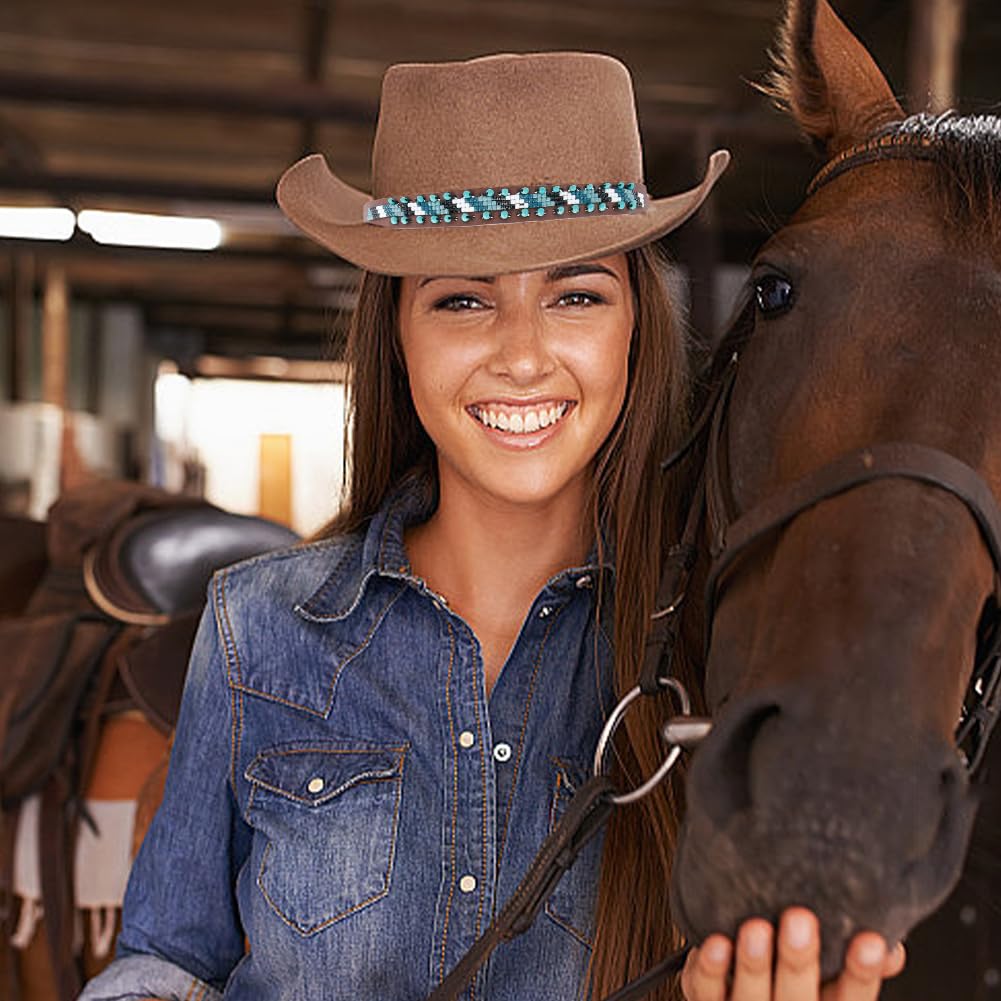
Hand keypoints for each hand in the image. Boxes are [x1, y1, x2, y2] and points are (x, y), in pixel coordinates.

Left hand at [680, 908, 906, 1000]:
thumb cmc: (798, 986)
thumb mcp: (834, 982)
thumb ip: (861, 964)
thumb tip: (890, 945)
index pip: (852, 999)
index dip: (862, 973)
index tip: (871, 940)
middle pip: (798, 999)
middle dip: (798, 962)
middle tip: (799, 919)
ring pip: (752, 998)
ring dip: (754, 965)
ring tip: (755, 928)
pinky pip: (707, 993)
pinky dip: (709, 971)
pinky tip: (715, 945)